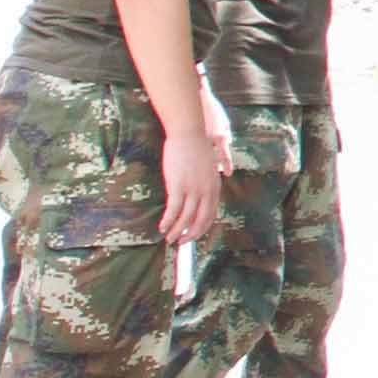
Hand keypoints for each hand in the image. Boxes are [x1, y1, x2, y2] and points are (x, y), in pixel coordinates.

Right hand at [162, 126, 226, 244]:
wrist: (189, 134)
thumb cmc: (196, 149)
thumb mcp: (208, 169)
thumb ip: (206, 184)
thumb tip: (200, 196)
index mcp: (215, 188)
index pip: (210, 215)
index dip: (201, 228)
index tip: (192, 235)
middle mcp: (207, 192)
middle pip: (200, 221)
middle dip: (190, 235)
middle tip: (181, 243)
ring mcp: (193, 190)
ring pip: (185, 218)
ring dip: (177, 231)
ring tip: (169, 238)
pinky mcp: (178, 186)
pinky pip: (174, 210)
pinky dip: (168, 221)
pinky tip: (162, 227)